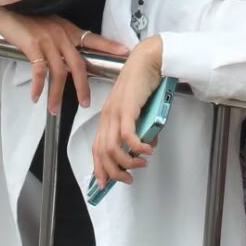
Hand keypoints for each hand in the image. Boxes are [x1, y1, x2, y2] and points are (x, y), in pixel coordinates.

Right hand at [0, 8, 122, 115]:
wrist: (4, 8)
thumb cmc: (25, 17)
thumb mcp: (49, 25)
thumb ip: (61, 40)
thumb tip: (68, 60)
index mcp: (68, 30)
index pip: (93, 39)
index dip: (110, 46)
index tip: (126, 52)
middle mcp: (61, 35)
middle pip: (78, 65)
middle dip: (83, 87)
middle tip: (85, 103)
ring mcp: (47, 40)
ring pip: (59, 73)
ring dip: (57, 94)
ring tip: (54, 108)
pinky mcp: (33, 46)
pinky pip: (39, 71)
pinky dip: (38, 86)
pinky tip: (36, 96)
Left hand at [89, 37, 164, 186]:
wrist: (147, 61)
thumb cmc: (143, 84)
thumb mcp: (140, 112)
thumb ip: (142, 130)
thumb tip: (148, 146)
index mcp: (107, 118)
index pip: (97, 149)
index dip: (99, 168)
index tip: (105, 184)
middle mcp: (108, 117)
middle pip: (102, 153)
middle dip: (114, 171)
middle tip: (128, 178)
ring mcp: (116, 113)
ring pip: (112, 147)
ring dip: (127, 161)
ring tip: (141, 163)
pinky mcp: (127, 109)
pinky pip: (128, 135)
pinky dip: (137, 147)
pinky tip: (146, 150)